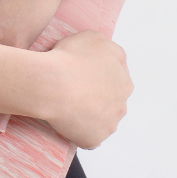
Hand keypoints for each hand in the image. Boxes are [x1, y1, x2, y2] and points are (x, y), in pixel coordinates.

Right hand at [40, 30, 132, 147]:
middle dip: (96, 99)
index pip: (115, 81)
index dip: (97, 78)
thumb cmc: (69, 59)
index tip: (81, 76)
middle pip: (110, 103)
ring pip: (100, 121)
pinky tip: (65, 120)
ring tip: (67, 107)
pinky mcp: (94, 139)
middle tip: (73, 92)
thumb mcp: (94, 38)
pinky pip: (87, 137)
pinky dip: (78, 131)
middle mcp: (121, 105)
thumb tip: (110, 58)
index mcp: (124, 82)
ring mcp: (108, 124)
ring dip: (89, 116)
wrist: (52, 84)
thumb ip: (109, 48)